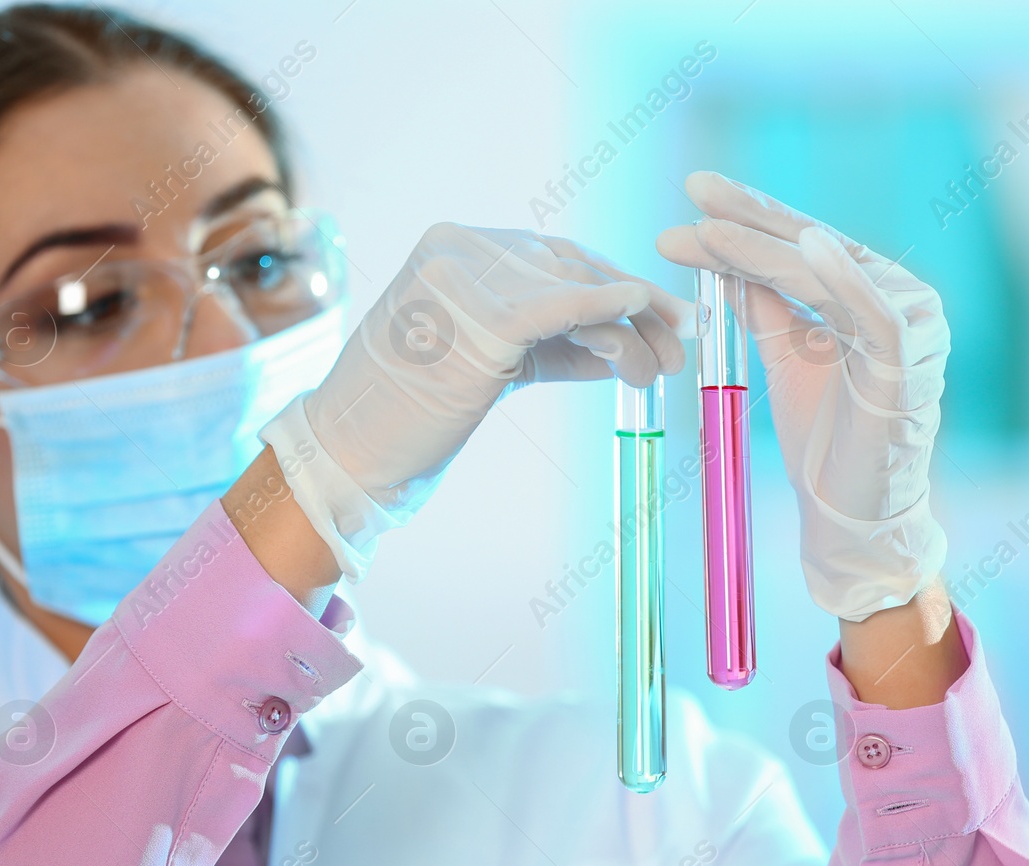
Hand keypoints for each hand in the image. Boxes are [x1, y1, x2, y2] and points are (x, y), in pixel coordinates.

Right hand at [262, 222, 691, 577]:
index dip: (615, 287)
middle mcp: (458, 248)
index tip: (661, 315)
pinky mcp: (475, 319)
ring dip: (629, 329)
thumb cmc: (409, 417)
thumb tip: (623, 346)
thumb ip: (551, 344)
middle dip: (634, 307)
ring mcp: (462, 277)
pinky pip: (559, 309)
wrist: (349, 455)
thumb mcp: (489, 363)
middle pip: (573, 267)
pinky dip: (606, 312)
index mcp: (454, 247)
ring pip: (573, 290)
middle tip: (679, 344)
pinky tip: (641, 318)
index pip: (556, 258)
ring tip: (658, 370)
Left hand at [657, 172, 948, 621]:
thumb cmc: (826, 440)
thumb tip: (723, 258)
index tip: (695, 194)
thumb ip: (765, 304)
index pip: (803, 243)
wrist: (850, 512)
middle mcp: (901, 298)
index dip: (750, 216)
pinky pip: (873, 310)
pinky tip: (802, 242)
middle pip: (813, 246)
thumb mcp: (787, 356)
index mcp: (872, 293)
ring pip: (827, 273)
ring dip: (765, 245)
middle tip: (693, 186)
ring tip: (707, 226)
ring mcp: (911, 326)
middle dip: (749, 216)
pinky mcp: (909, 361)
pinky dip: (839, 274)